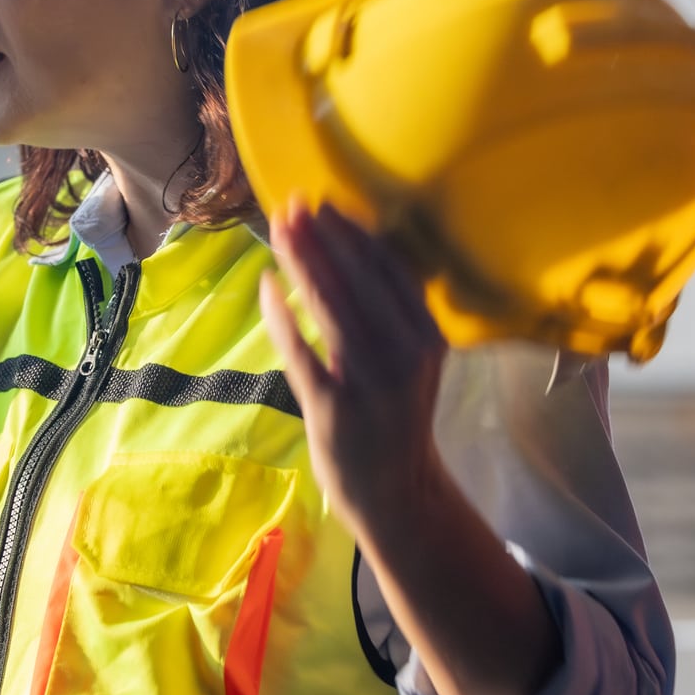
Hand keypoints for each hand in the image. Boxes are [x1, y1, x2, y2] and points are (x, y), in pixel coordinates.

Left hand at [259, 199, 447, 539]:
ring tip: (279, 229)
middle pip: (357, 280)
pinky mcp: (333, 406)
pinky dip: (281, 313)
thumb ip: (395, 312)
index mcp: (428, 337)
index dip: (354, 232)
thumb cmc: (398, 415)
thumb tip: (355, 248)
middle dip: (321, 237)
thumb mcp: (414, 359)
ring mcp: (369, 382)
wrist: (397, 491)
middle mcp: (404, 354)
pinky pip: (300, 349)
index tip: (326, 203)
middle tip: (293, 205)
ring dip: (301, 261)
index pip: (390, 269)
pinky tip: (267, 284)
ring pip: (329, 306)